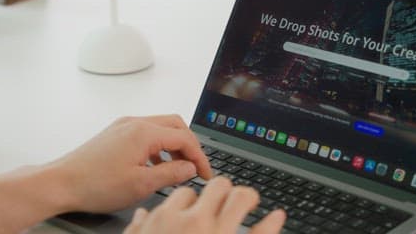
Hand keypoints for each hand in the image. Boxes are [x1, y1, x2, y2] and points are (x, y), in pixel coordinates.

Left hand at [50, 115, 212, 212]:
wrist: (60, 183)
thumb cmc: (94, 184)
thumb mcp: (140, 185)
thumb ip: (171, 174)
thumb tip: (190, 168)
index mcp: (144, 132)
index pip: (185, 137)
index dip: (200, 156)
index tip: (205, 173)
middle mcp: (135, 123)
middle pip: (175, 125)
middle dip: (189, 146)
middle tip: (195, 167)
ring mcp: (124, 126)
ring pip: (161, 128)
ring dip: (174, 146)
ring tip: (177, 170)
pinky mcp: (116, 133)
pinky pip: (146, 133)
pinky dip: (158, 147)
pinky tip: (155, 166)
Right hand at [124, 176, 285, 233]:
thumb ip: (137, 232)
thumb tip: (143, 217)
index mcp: (166, 221)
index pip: (185, 194)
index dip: (193, 199)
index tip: (197, 206)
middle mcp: (195, 224)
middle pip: (217, 186)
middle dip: (223, 191)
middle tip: (228, 199)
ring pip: (241, 197)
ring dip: (248, 197)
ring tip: (250, 203)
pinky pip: (261, 233)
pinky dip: (272, 223)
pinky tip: (277, 217)